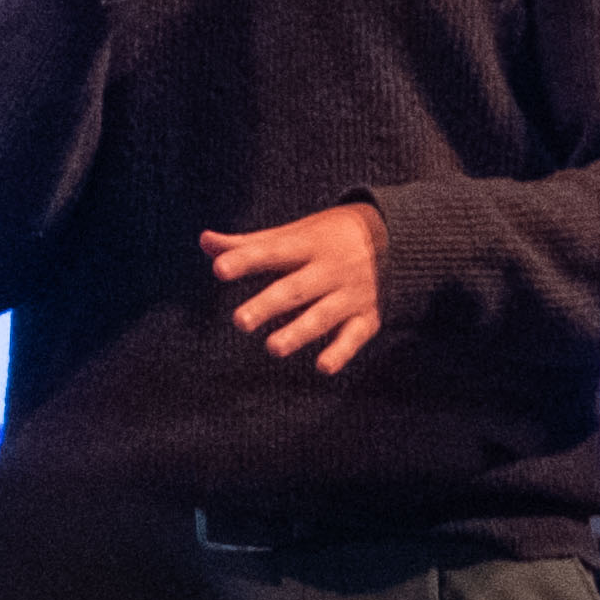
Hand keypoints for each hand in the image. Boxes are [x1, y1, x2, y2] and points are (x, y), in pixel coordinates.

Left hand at [206, 203, 385, 374]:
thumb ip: (249, 244)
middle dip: (269, 305)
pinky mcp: (366, 317)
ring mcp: (350, 294)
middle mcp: (330, 269)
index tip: (218, 269)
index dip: (245, 259)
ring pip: (323, 315)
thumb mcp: (293, 233)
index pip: (272, 251)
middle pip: (296, 288)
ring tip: (273, 348)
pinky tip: (322, 367)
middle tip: (240, 321)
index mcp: (307, 244)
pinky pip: (354, 336)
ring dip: (299, 332)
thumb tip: (204, 241)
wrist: (395, 237)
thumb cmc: (327, 237)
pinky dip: (341, 352)